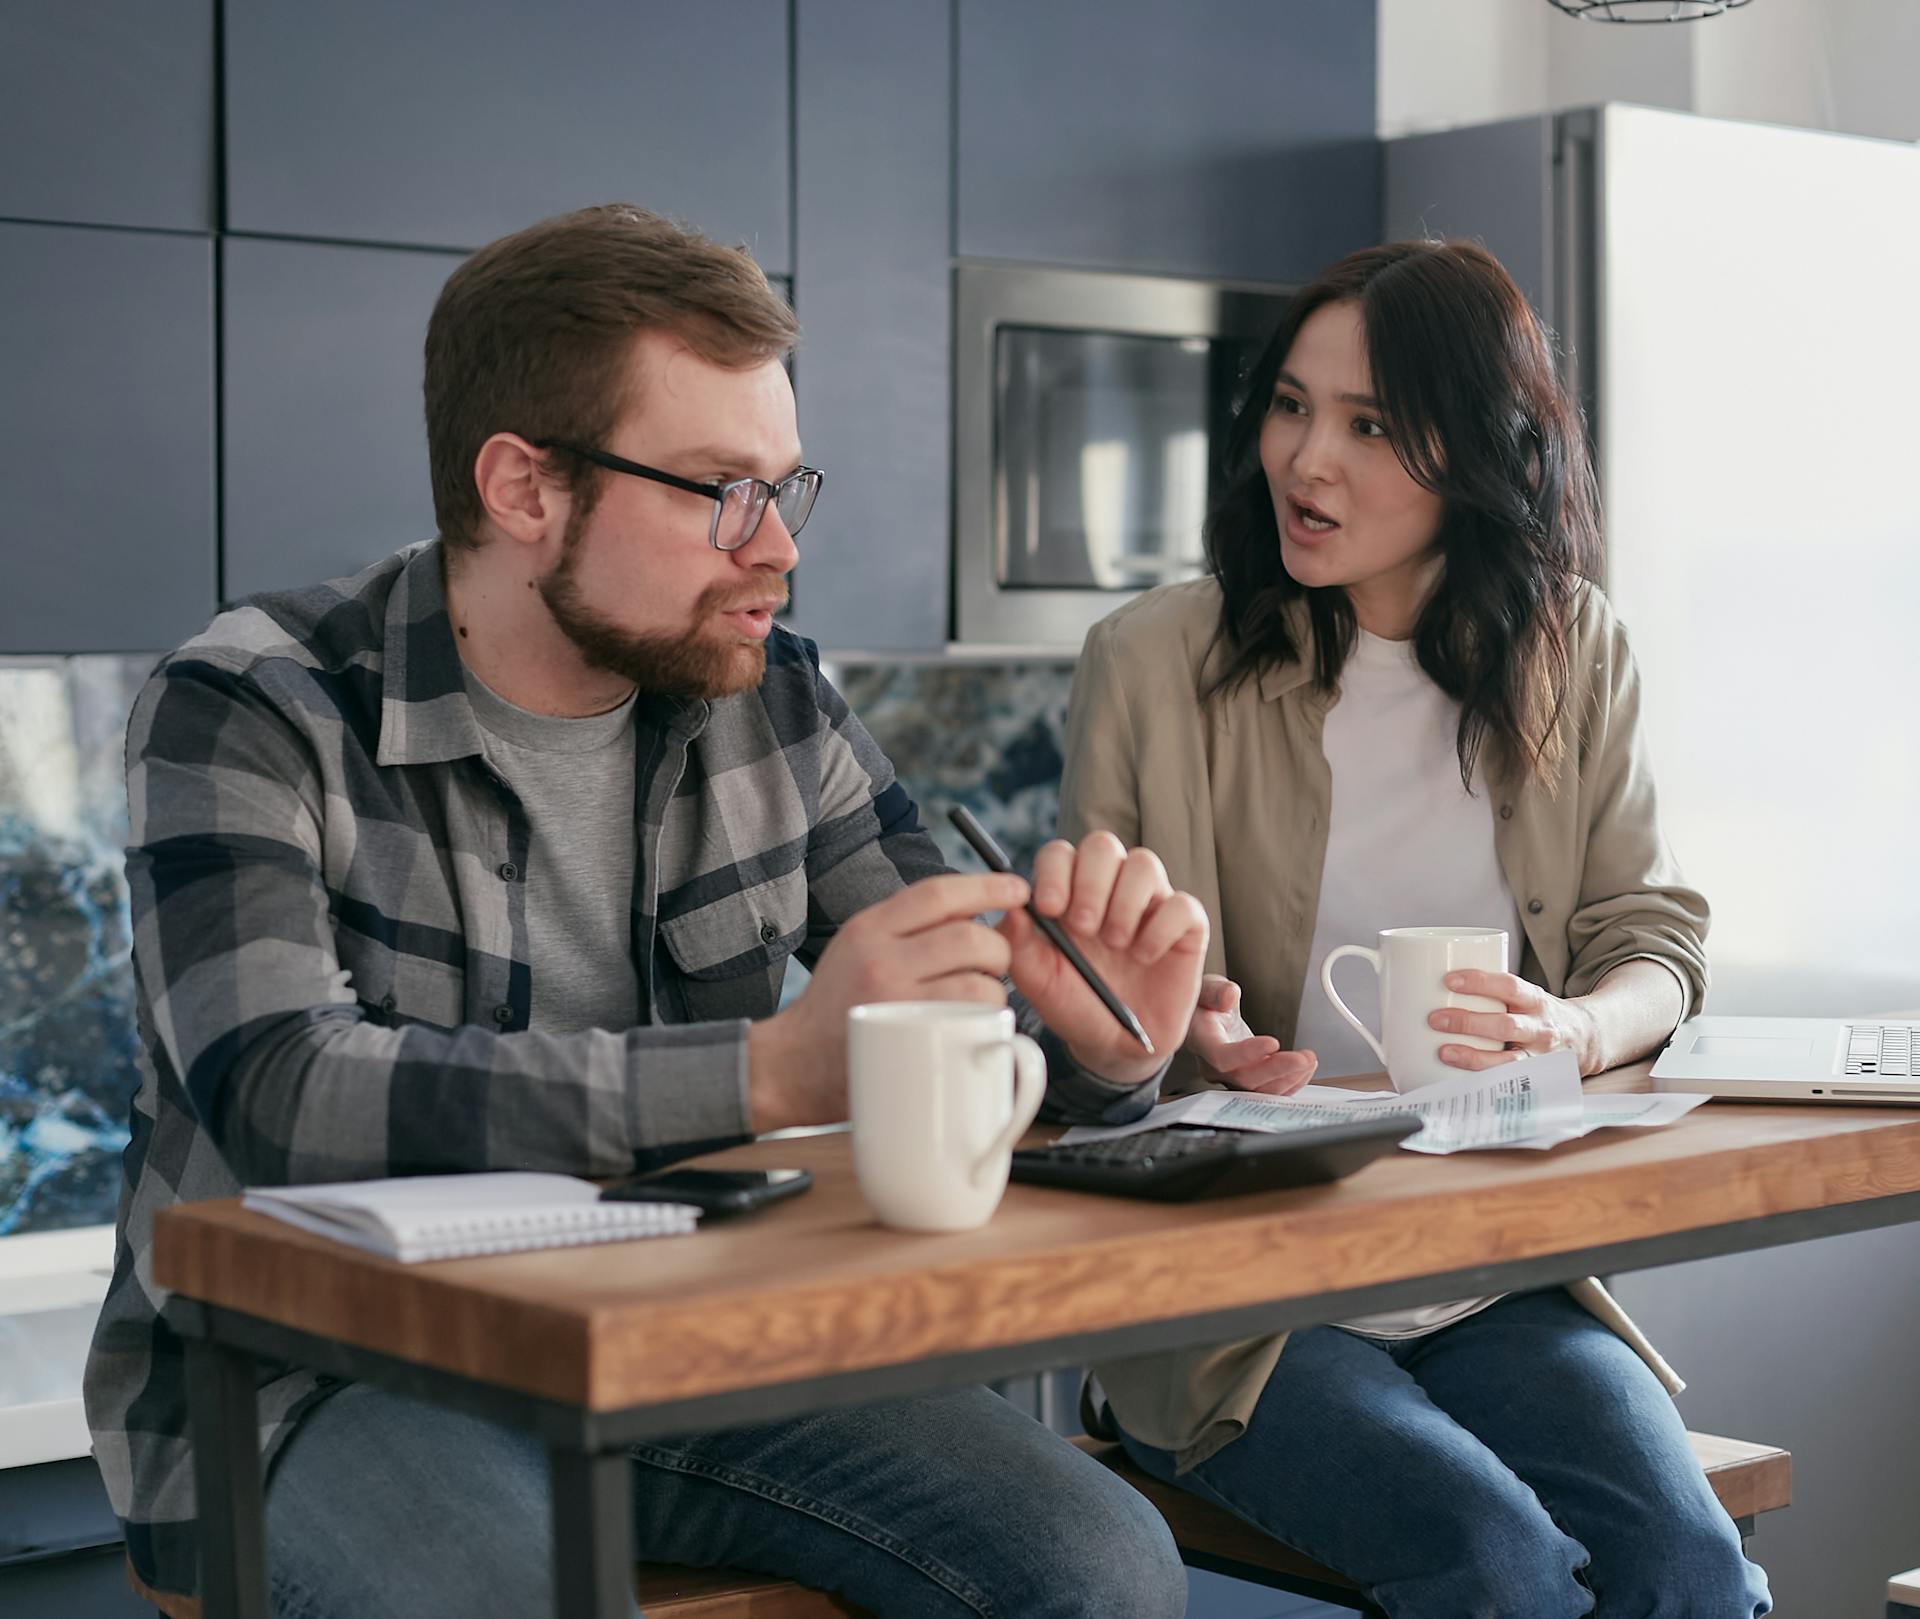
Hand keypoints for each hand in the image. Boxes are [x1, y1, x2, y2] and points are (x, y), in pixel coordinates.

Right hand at [748, 872, 1028, 1132]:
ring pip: (978, 980)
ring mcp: (895, 1000)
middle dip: (999, 948)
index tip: (1016, 889)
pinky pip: (971, 1018)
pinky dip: (986, 1018)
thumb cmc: (835, 1006)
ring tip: (980, 998)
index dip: (987, 886)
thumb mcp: (856, 948)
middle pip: (969, 936)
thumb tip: (972, 914)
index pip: (938, 893)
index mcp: (869, 927)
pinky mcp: (908, 1039)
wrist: (793, 1064)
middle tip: (995, 963)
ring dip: (995, 988)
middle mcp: (880, 957)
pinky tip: (974, 1023)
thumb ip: (903, 929)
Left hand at [1000, 832, 1208, 1087]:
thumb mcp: (1037, 979)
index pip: (1060, 854)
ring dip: (1125, 903)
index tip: (1050, 908)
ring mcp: (1149, 903)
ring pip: (1144, 863)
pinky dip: (1160, 930)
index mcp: (1068, 893)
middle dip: (1090, 883)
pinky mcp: (1185, 926)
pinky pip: (1182, 904)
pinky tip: (1145, 957)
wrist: (1114, 1044)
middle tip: (1084, 927)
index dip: (1055, 872)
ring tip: (1115, 944)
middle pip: (1103, 845)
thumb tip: (1011, 905)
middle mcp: (1110, 888)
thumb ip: (1018, 941)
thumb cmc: (1074, 1004)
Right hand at [1187, 975, 1316, 1095]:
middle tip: (1304, 1058)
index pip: (1222, 1057)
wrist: (1203, 1018)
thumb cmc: (1204, 1004)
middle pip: (1245, 1079)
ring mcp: (1231, 1077)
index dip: (1248, 1054)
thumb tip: (1229, 996)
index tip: (1273, 1042)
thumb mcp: (1206, 987)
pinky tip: (1305, 1068)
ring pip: (1260, 1090)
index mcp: (1202, 1042)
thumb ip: (1216, 991)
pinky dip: (1290, 1082)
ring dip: (1289, 1078)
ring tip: (1309, 1061)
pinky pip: (1269, 1089)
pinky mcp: (1247, 1080)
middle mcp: (1214, 1066)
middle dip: (1279, 1070)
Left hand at [1430, 970, 1601, 1074]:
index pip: (1510, 986)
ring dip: (1473, 1057)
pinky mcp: (1535, 1079)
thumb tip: (1432, 986)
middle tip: (1434, 1019)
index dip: (1480, 982)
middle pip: (1506, 1025)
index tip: (1449, 980)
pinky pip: (1509, 1084)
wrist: (1587, 1039)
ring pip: (1509, 1060)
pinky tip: (1460, 1081)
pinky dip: (1484, 1082)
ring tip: (1444, 1052)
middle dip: (1468, 1022)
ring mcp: (1540, 1057)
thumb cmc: (1539, 1015)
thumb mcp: (1524, 996)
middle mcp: (1541, 1028)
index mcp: (1535, 1000)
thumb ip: (1492, 993)